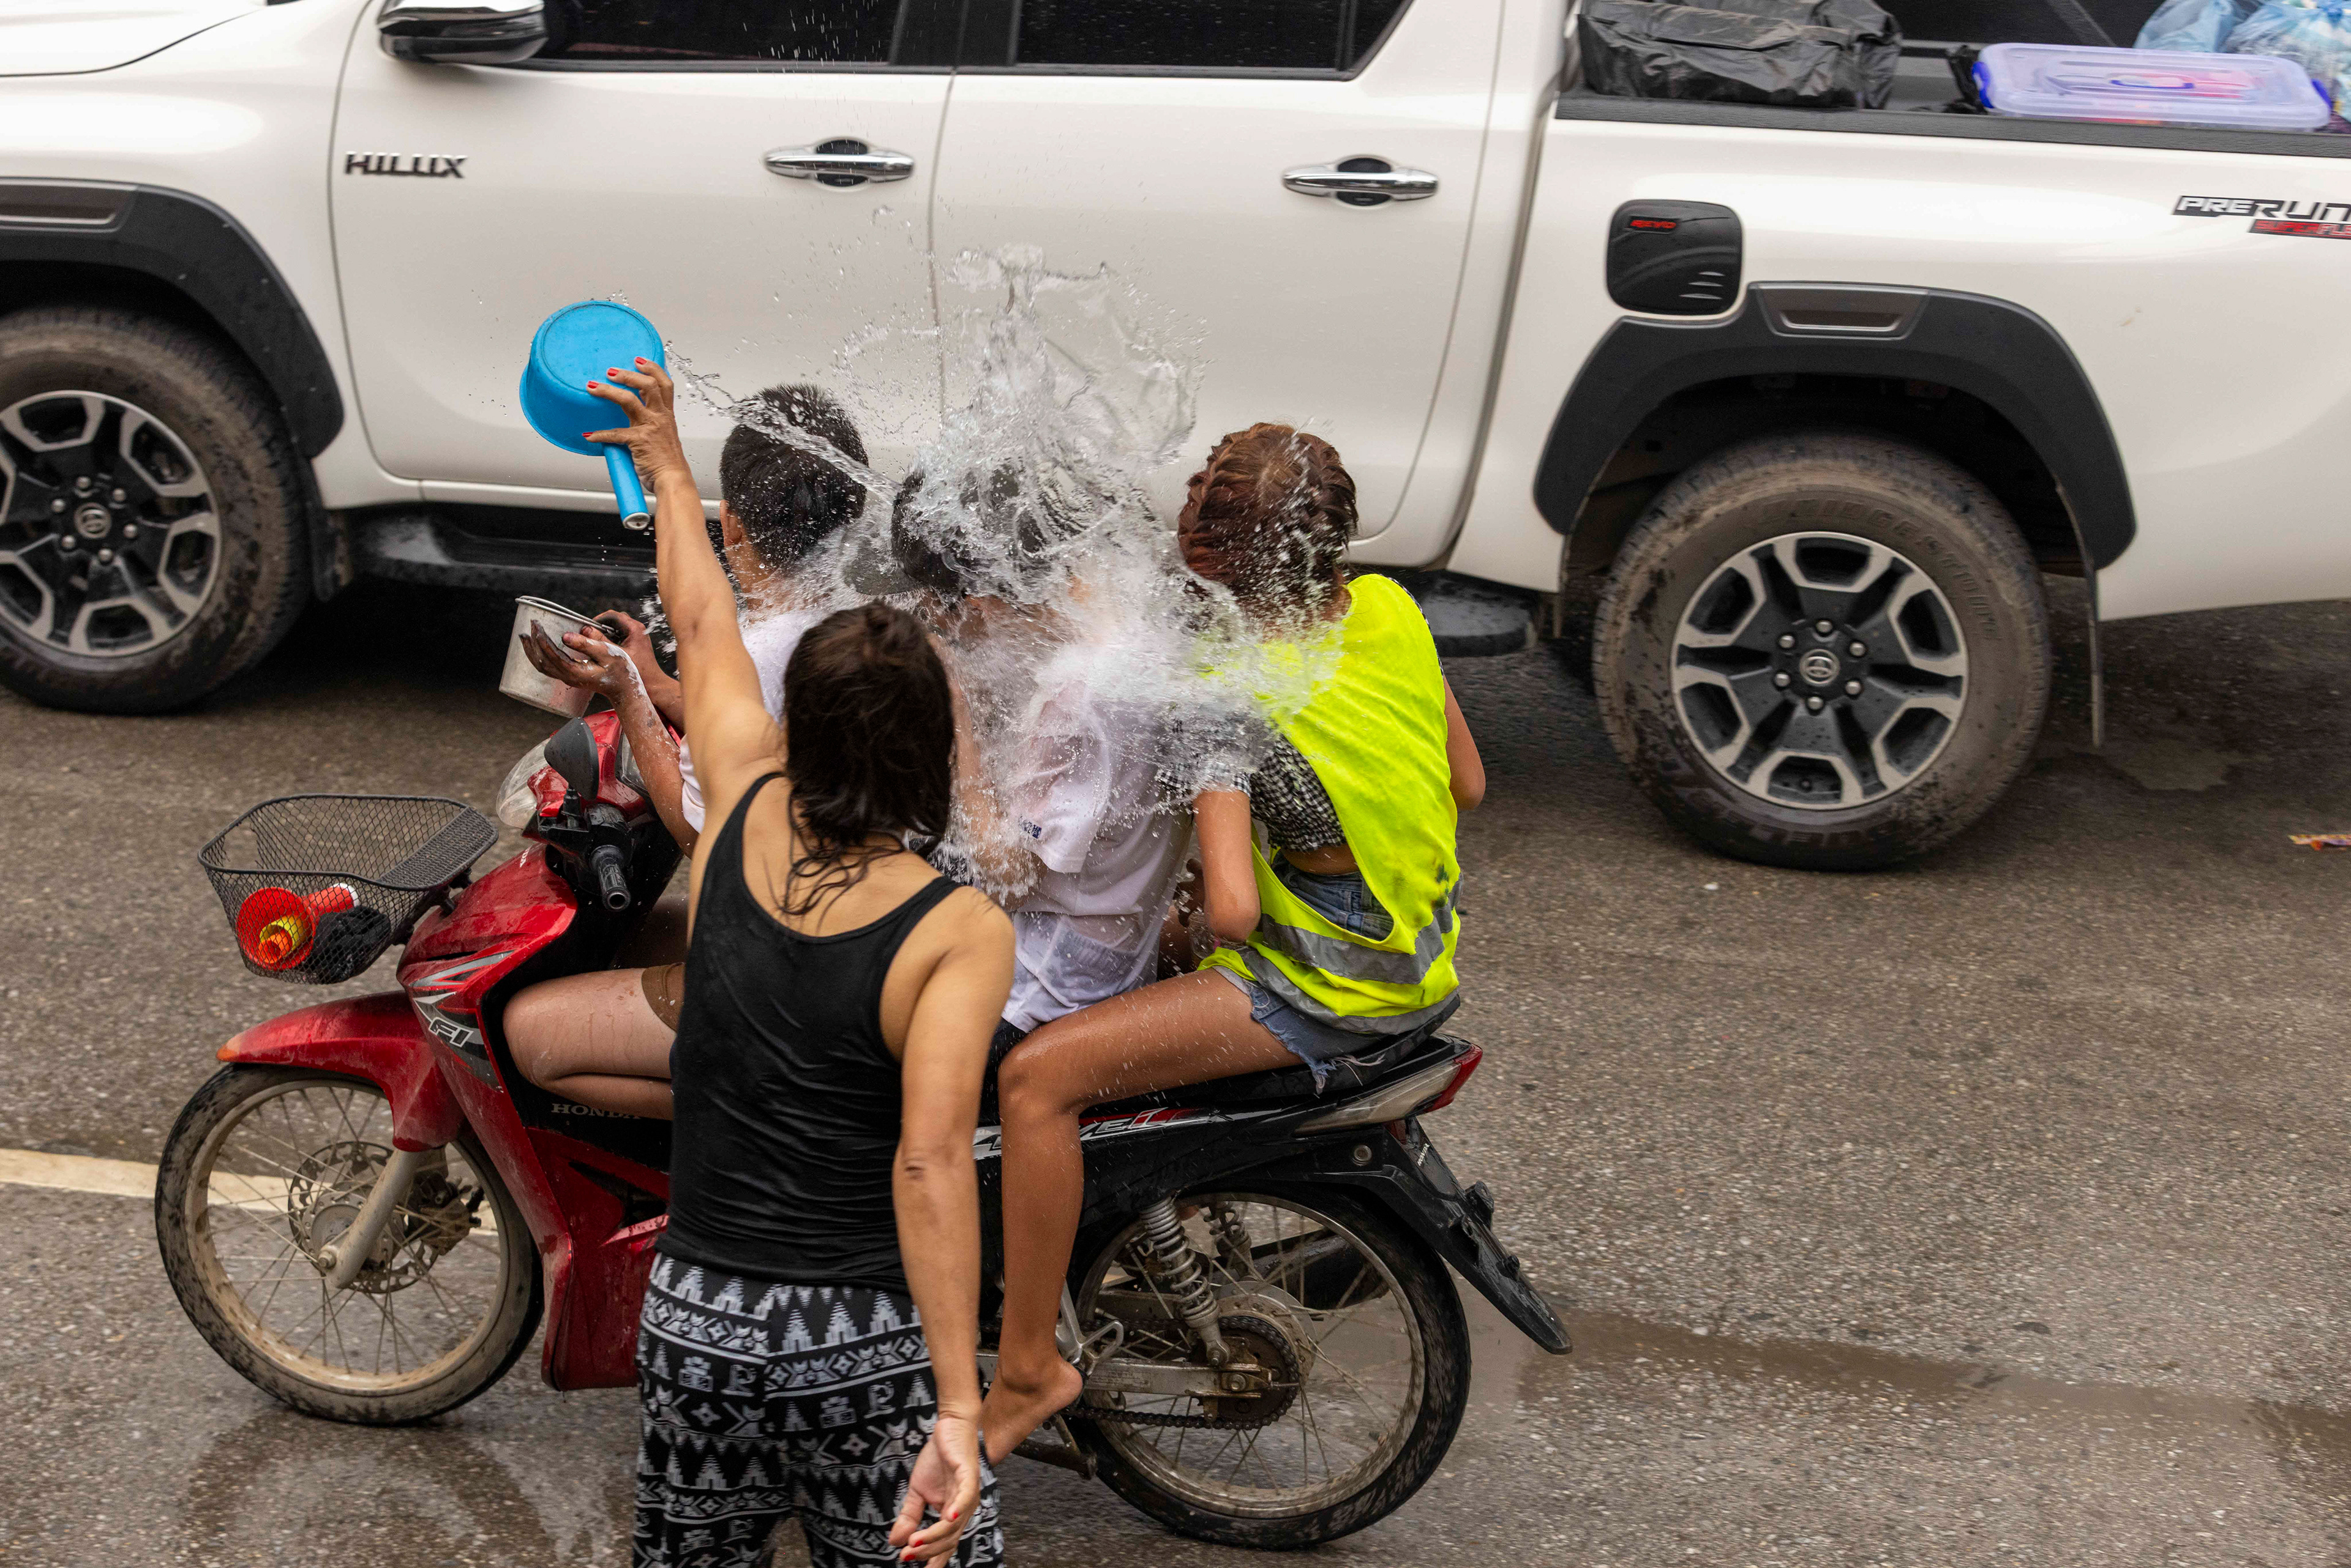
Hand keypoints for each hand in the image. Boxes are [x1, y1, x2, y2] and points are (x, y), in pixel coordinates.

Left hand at [520, 624, 643, 702]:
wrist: (624, 688)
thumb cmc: (620, 670)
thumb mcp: (607, 653)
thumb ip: (587, 644)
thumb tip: (565, 636)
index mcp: (575, 671)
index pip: (551, 654)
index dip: (541, 639)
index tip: (537, 624)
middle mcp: (567, 677)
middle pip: (541, 661)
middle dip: (533, 642)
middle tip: (531, 624)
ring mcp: (567, 678)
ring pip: (542, 666)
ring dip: (531, 651)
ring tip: (525, 636)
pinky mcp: (569, 676)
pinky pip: (548, 667)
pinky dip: (538, 656)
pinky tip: (537, 647)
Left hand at [583, 359, 691, 492]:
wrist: (673, 480)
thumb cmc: (668, 463)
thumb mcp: (664, 438)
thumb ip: (651, 426)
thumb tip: (634, 424)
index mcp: (667, 415)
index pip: (664, 384)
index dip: (652, 369)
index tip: (639, 360)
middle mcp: (660, 417)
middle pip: (647, 385)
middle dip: (628, 374)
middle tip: (611, 371)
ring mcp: (650, 428)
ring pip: (629, 400)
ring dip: (608, 391)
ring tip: (594, 387)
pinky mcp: (638, 441)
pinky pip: (615, 434)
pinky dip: (599, 434)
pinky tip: (589, 435)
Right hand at [592, 610, 679, 706]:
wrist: (653, 685)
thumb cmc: (639, 672)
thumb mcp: (616, 655)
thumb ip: (601, 641)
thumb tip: (586, 630)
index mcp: (635, 629)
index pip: (612, 615)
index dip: (598, 619)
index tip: (587, 627)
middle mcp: (637, 629)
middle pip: (614, 620)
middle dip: (601, 626)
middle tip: (590, 635)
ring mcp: (637, 636)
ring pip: (616, 628)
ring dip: (605, 633)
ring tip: (595, 642)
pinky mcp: (635, 643)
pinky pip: (620, 636)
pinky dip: (611, 639)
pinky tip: (604, 649)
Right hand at [888, 1408, 982, 1562]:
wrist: (949, 1426)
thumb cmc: (937, 1459)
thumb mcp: (918, 1491)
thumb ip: (909, 1516)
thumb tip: (894, 1541)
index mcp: (952, 1514)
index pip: (945, 1544)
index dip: (934, 1561)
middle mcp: (963, 1508)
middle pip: (948, 1540)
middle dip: (927, 1551)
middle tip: (906, 1557)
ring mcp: (968, 1493)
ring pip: (954, 1525)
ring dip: (933, 1536)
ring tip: (914, 1544)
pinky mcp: (969, 1476)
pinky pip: (965, 1498)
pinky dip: (957, 1510)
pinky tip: (947, 1519)